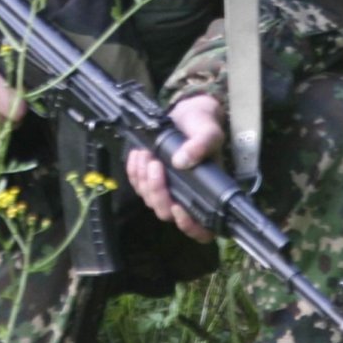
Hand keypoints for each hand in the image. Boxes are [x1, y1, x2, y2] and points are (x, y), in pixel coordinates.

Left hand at [125, 94, 223, 243]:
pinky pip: (137, 185)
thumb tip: (182, 161)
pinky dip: (134, 172)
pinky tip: (138, 155)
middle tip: (155, 164)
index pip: (201, 228)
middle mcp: (186, 195)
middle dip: (157, 191)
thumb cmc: (203, 126)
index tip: (178, 207)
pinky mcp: (151, 179)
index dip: (188, 225)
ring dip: (143, 178)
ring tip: (146, 154)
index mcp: (206, 193)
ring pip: (149, 199)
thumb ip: (200, 146)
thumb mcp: (209, 132)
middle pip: (166, 212)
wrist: (188, 114)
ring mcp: (167, 189)